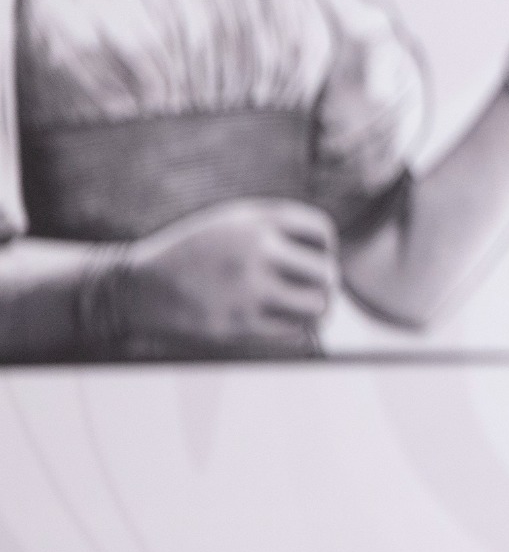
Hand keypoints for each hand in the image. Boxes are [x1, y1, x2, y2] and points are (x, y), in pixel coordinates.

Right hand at [116, 198, 337, 355]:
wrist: (135, 287)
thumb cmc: (192, 254)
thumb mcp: (230, 222)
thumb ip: (276, 228)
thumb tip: (329, 252)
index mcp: (254, 220)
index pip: (322, 232)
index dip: (325, 248)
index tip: (313, 258)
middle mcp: (255, 250)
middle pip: (326, 271)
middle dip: (325, 283)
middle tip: (315, 290)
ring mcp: (247, 289)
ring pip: (318, 305)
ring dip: (318, 309)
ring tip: (309, 309)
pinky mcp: (238, 324)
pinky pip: (293, 331)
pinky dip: (296, 329)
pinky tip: (285, 323)